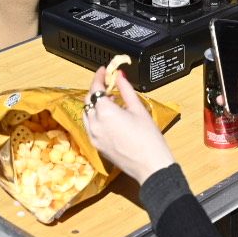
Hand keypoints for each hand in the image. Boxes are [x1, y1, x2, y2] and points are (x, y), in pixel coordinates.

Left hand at [82, 65, 174, 184]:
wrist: (150, 166)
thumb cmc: (149, 138)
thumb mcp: (138, 109)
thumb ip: (126, 90)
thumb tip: (120, 76)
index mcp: (105, 113)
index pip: (95, 89)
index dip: (98, 77)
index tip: (104, 70)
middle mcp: (95, 124)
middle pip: (88, 101)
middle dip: (96, 90)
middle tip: (108, 84)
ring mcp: (94, 136)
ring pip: (87, 114)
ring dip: (94, 104)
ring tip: (109, 100)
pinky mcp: (97, 146)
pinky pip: (90, 127)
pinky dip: (95, 118)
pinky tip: (109, 117)